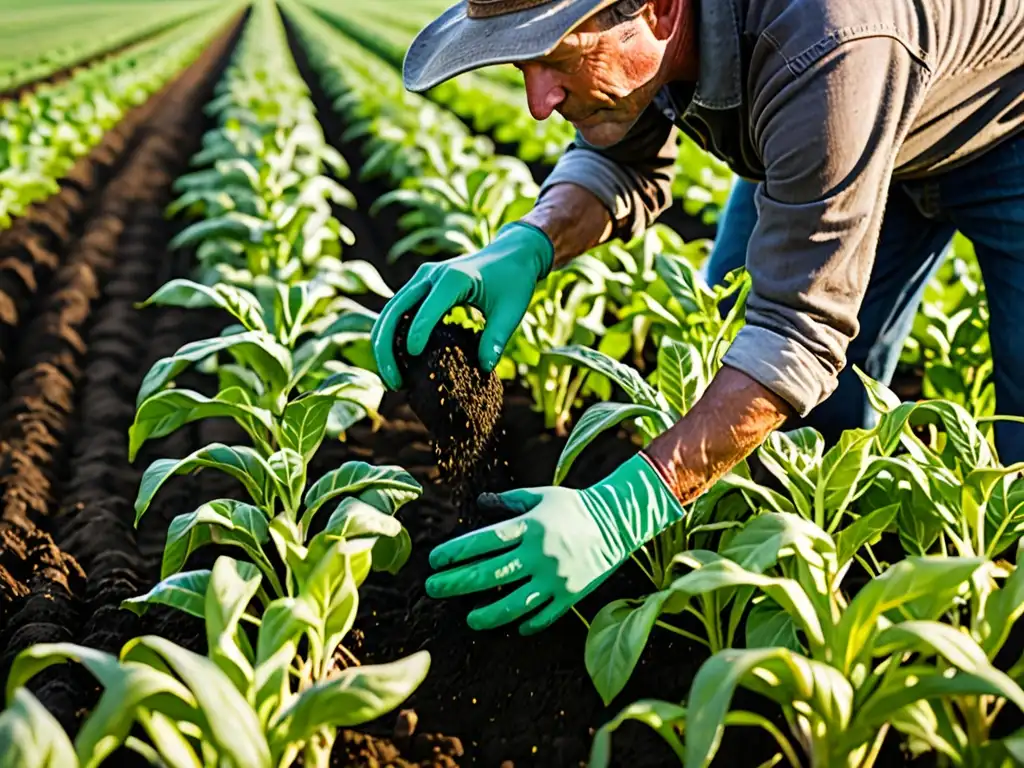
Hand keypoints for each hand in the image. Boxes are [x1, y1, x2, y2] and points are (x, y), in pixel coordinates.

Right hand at [370, 221, 553, 389]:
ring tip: (393, 379)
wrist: (511, 253)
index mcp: (454, 277)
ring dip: (384, 345)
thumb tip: (484, 368)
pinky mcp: (420, 286)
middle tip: (396, 383)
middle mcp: (430, 275)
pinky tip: (398, 364)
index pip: (427, 308)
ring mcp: (421, 279)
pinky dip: (392, 337)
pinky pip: (398, 312)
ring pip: (390, 312)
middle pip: (395, 311)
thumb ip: (497, 338)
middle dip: (387, 348)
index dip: (417, 334)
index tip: (413, 361)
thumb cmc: (514, 281)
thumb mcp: (511, 311)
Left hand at [425, 453, 684, 634]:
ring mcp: (555, 578)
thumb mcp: (540, 496)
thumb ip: (508, 500)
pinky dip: (526, 623)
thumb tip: (480, 501)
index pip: (484, 542)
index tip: (434, 561)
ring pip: (514, 604)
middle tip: (433, 588)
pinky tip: (511, 626)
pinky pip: (543, 616)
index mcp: (529, 527)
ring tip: (469, 618)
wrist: (617, 522)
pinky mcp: (570, 595)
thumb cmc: (573, 507)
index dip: (456, 552)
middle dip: (456, 583)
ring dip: (487, 614)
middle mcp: (539, 554)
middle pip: (490, 574)